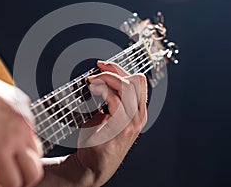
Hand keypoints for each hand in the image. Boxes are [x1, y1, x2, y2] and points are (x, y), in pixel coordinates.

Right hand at [0, 46, 42, 186]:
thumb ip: (1, 111)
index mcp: (24, 109)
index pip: (32, 138)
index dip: (20, 151)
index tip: (8, 155)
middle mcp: (25, 124)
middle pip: (38, 156)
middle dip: (25, 168)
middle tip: (8, 172)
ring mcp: (16, 138)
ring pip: (33, 172)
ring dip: (20, 181)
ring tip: (0, 179)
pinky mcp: (0, 151)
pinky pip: (13, 180)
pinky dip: (5, 185)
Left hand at [38, 60, 146, 186]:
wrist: (91, 165)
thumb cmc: (98, 139)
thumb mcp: (109, 117)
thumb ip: (113, 101)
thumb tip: (104, 81)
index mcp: (138, 112)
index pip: (138, 82)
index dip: (121, 69)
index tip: (104, 65)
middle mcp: (139, 116)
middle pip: (135, 80)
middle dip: (115, 69)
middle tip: (98, 67)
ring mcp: (131, 123)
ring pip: (127, 87)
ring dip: (107, 78)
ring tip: (93, 81)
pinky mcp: (120, 128)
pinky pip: (115, 99)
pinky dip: (103, 89)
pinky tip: (93, 89)